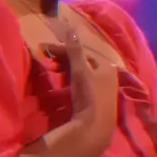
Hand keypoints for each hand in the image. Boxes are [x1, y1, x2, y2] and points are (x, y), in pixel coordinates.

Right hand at [44, 26, 118, 149]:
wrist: (95, 128)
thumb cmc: (89, 95)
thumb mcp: (80, 70)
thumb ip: (75, 50)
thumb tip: (71, 28)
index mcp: (107, 66)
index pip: (83, 53)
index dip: (65, 50)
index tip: (47, 50)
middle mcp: (110, 76)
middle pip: (85, 64)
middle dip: (66, 60)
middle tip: (50, 60)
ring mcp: (106, 91)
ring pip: (84, 75)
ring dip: (69, 71)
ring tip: (54, 72)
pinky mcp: (100, 103)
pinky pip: (84, 86)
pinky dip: (73, 82)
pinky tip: (65, 87)